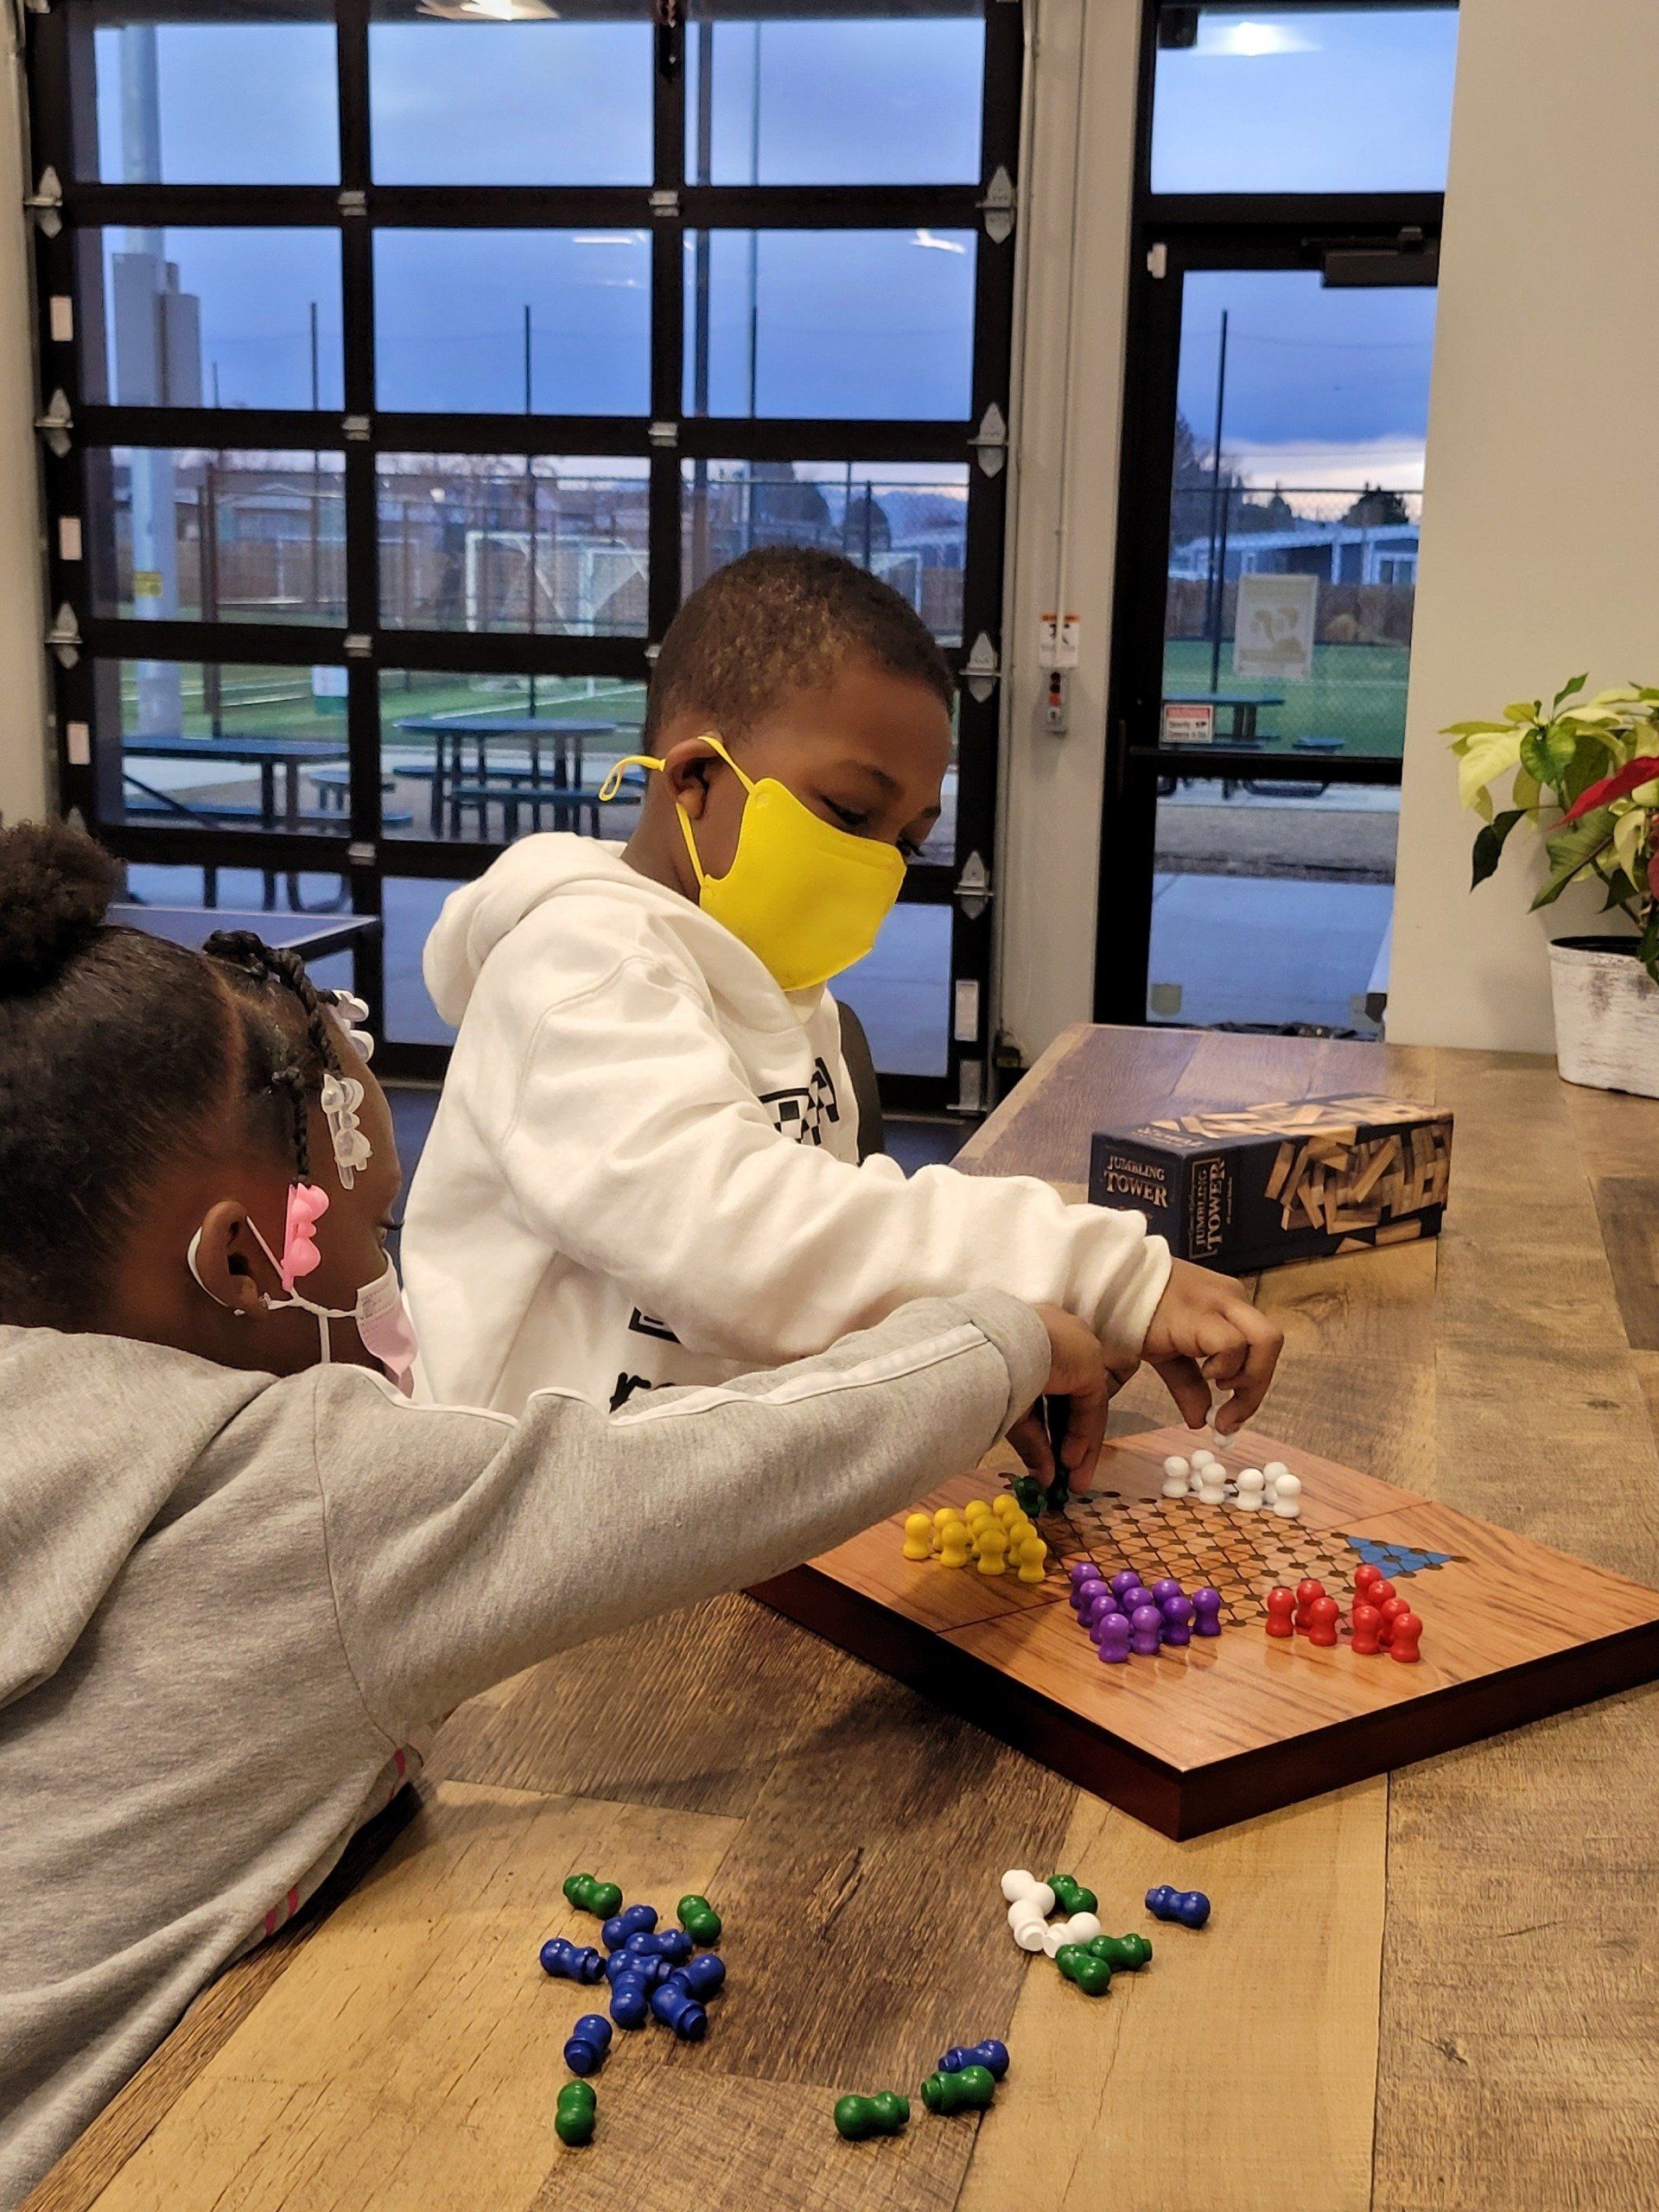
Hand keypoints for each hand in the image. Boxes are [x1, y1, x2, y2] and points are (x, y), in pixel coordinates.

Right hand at [1006, 1304, 1115, 1495]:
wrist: (991, 1348)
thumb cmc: (986, 1373)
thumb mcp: (1008, 1412)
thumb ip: (1030, 1442)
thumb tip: (1042, 1478)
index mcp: (1030, 1340)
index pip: (1046, 1390)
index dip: (1045, 1428)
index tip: (1044, 1459)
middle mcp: (1058, 1340)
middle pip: (1068, 1401)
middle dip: (1064, 1442)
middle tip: (1063, 1478)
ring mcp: (1077, 1348)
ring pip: (1082, 1405)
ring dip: (1078, 1445)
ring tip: (1072, 1481)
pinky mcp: (1090, 1362)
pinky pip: (1089, 1405)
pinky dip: (1082, 1435)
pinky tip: (1071, 1462)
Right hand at [1141, 1259, 1282, 1435]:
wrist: (1108, 1284)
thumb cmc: (1136, 1314)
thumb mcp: (1169, 1354)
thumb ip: (1189, 1385)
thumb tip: (1201, 1421)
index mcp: (1228, 1306)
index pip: (1259, 1347)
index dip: (1252, 1388)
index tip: (1230, 1420)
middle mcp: (1232, 1300)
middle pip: (1271, 1343)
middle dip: (1258, 1386)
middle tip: (1230, 1414)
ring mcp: (1220, 1303)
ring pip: (1265, 1341)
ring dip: (1248, 1376)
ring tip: (1217, 1384)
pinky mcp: (1201, 1314)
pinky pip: (1232, 1344)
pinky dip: (1226, 1366)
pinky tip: (1203, 1372)